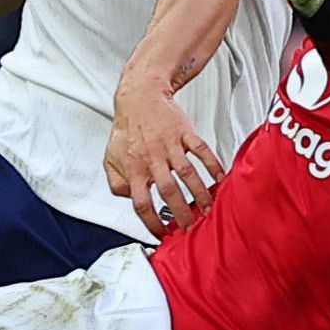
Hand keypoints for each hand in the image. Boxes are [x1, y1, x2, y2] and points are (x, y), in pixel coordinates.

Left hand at [103, 83, 222, 237]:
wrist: (140, 96)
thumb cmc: (128, 127)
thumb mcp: (110, 157)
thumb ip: (116, 182)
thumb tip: (127, 199)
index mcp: (134, 168)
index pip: (141, 203)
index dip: (152, 222)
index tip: (162, 234)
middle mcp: (152, 158)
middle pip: (168, 192)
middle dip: (182, 213)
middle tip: (190, 227)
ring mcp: (170, 145)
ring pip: (187, 174)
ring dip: (199, 193)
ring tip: (207, 208)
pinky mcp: (185, 132)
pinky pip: (201, 150)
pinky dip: (213, 164)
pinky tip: (219, 177)